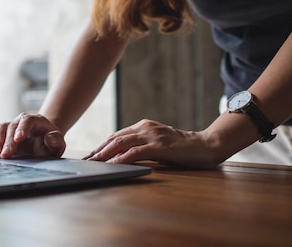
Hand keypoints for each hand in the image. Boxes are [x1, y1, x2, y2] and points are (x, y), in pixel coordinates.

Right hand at [0, 113, 65, 158]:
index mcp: (35, 121)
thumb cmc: (50, 142)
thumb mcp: (58, 143)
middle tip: (5, 155)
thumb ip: (56, 141)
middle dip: (7, 141)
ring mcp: (9, 127)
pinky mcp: (1, 134)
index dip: (22, 129)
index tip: (18, 139)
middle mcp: (20, 122)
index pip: (27, 121)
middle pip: (11, 127)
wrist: (42, 140)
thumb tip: (49, 138)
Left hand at [83, 119, 220, 167]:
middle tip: (85, 162)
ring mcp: (152, 135)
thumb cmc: (181, 149)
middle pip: (115, 139)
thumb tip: (118, 158)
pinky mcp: (160, 146)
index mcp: (142, 126)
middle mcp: (145, 127)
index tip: (89, 156)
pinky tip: (112, 165)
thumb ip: (140, 147)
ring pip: (121, 143)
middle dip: (98, 151)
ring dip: (104, 154)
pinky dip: (122, 158)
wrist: (206, 145)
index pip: (116, 136)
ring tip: (93, 163)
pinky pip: (136, 152)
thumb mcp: (156, 145)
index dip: (101, 146)